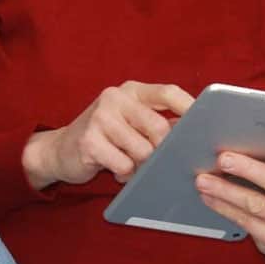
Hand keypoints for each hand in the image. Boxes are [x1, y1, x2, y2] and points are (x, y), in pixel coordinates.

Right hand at [22, 81, 193, 189]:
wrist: (60, 150)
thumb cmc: (107, 136)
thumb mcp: (131, 121)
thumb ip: (158, 121)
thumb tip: (194, 132)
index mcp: (132, 90)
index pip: (168, 92)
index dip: (189, 107)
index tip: (204, 124)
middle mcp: (116, 97)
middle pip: (159, 126)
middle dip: (162, 150)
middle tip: (156, 159)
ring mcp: (101, 116)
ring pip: (143, 150)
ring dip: (141, 165)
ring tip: (129, 162)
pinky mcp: (89, 140)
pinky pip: (124, 164)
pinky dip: (124, 173)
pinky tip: (115, 168)